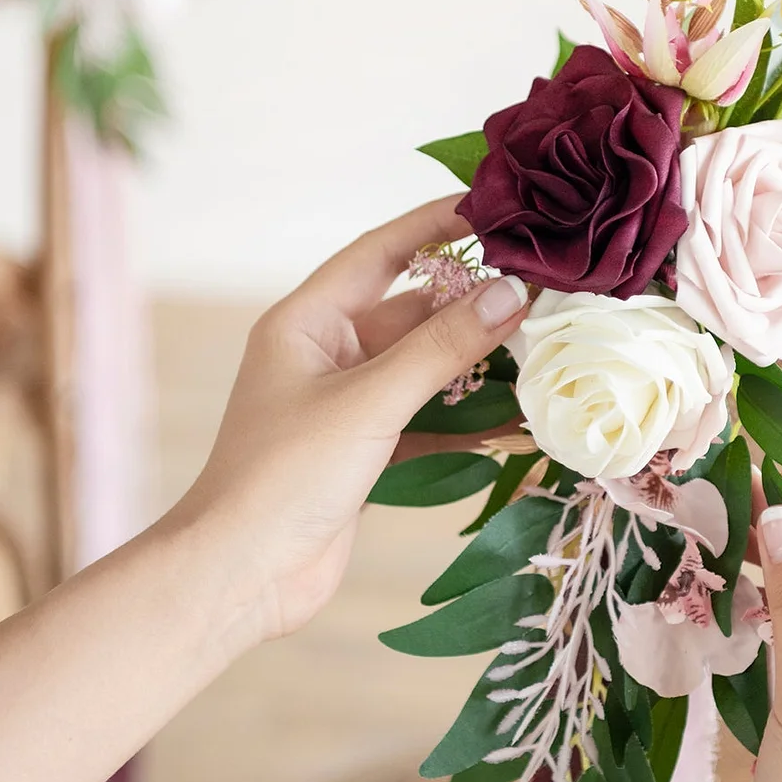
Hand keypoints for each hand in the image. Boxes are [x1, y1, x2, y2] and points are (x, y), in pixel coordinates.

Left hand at [165, 197, 527, 646]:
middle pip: (411, 311)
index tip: (495, 207)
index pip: (380, 252)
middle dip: (471, 304)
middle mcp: (324, 354)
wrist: (241, 574)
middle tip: (540, 292)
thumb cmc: (284, 475)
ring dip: (475, 366)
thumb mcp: (370, 402)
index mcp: (307, 322)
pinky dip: (463, 422)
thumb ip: (441, 348)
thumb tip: (510, 294)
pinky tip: (514, 424)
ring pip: (424, 369)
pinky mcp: (362, 451)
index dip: (435, 224)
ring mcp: (344, 404)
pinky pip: (424, 420)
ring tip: (541, 352)